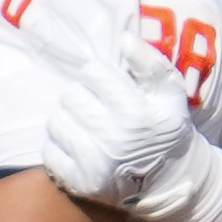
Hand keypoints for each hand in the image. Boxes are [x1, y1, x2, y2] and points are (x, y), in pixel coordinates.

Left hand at [37, 30, 206, 217]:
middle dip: (84, 98)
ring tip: (89, 128)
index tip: (113, 91)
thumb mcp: (171, 93)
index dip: (102, 77)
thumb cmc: (166, 128)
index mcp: (136, 113)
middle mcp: (114, 139)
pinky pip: (49, 151)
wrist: (170, 181)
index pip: (92, 72)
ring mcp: (95, 164)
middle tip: (99, 110)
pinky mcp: (80, 183)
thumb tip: (125, 38)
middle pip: (71, 95)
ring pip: (56, 121)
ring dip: (70, 121)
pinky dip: (61, 147)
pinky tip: (80, 148)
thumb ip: (151, 63)